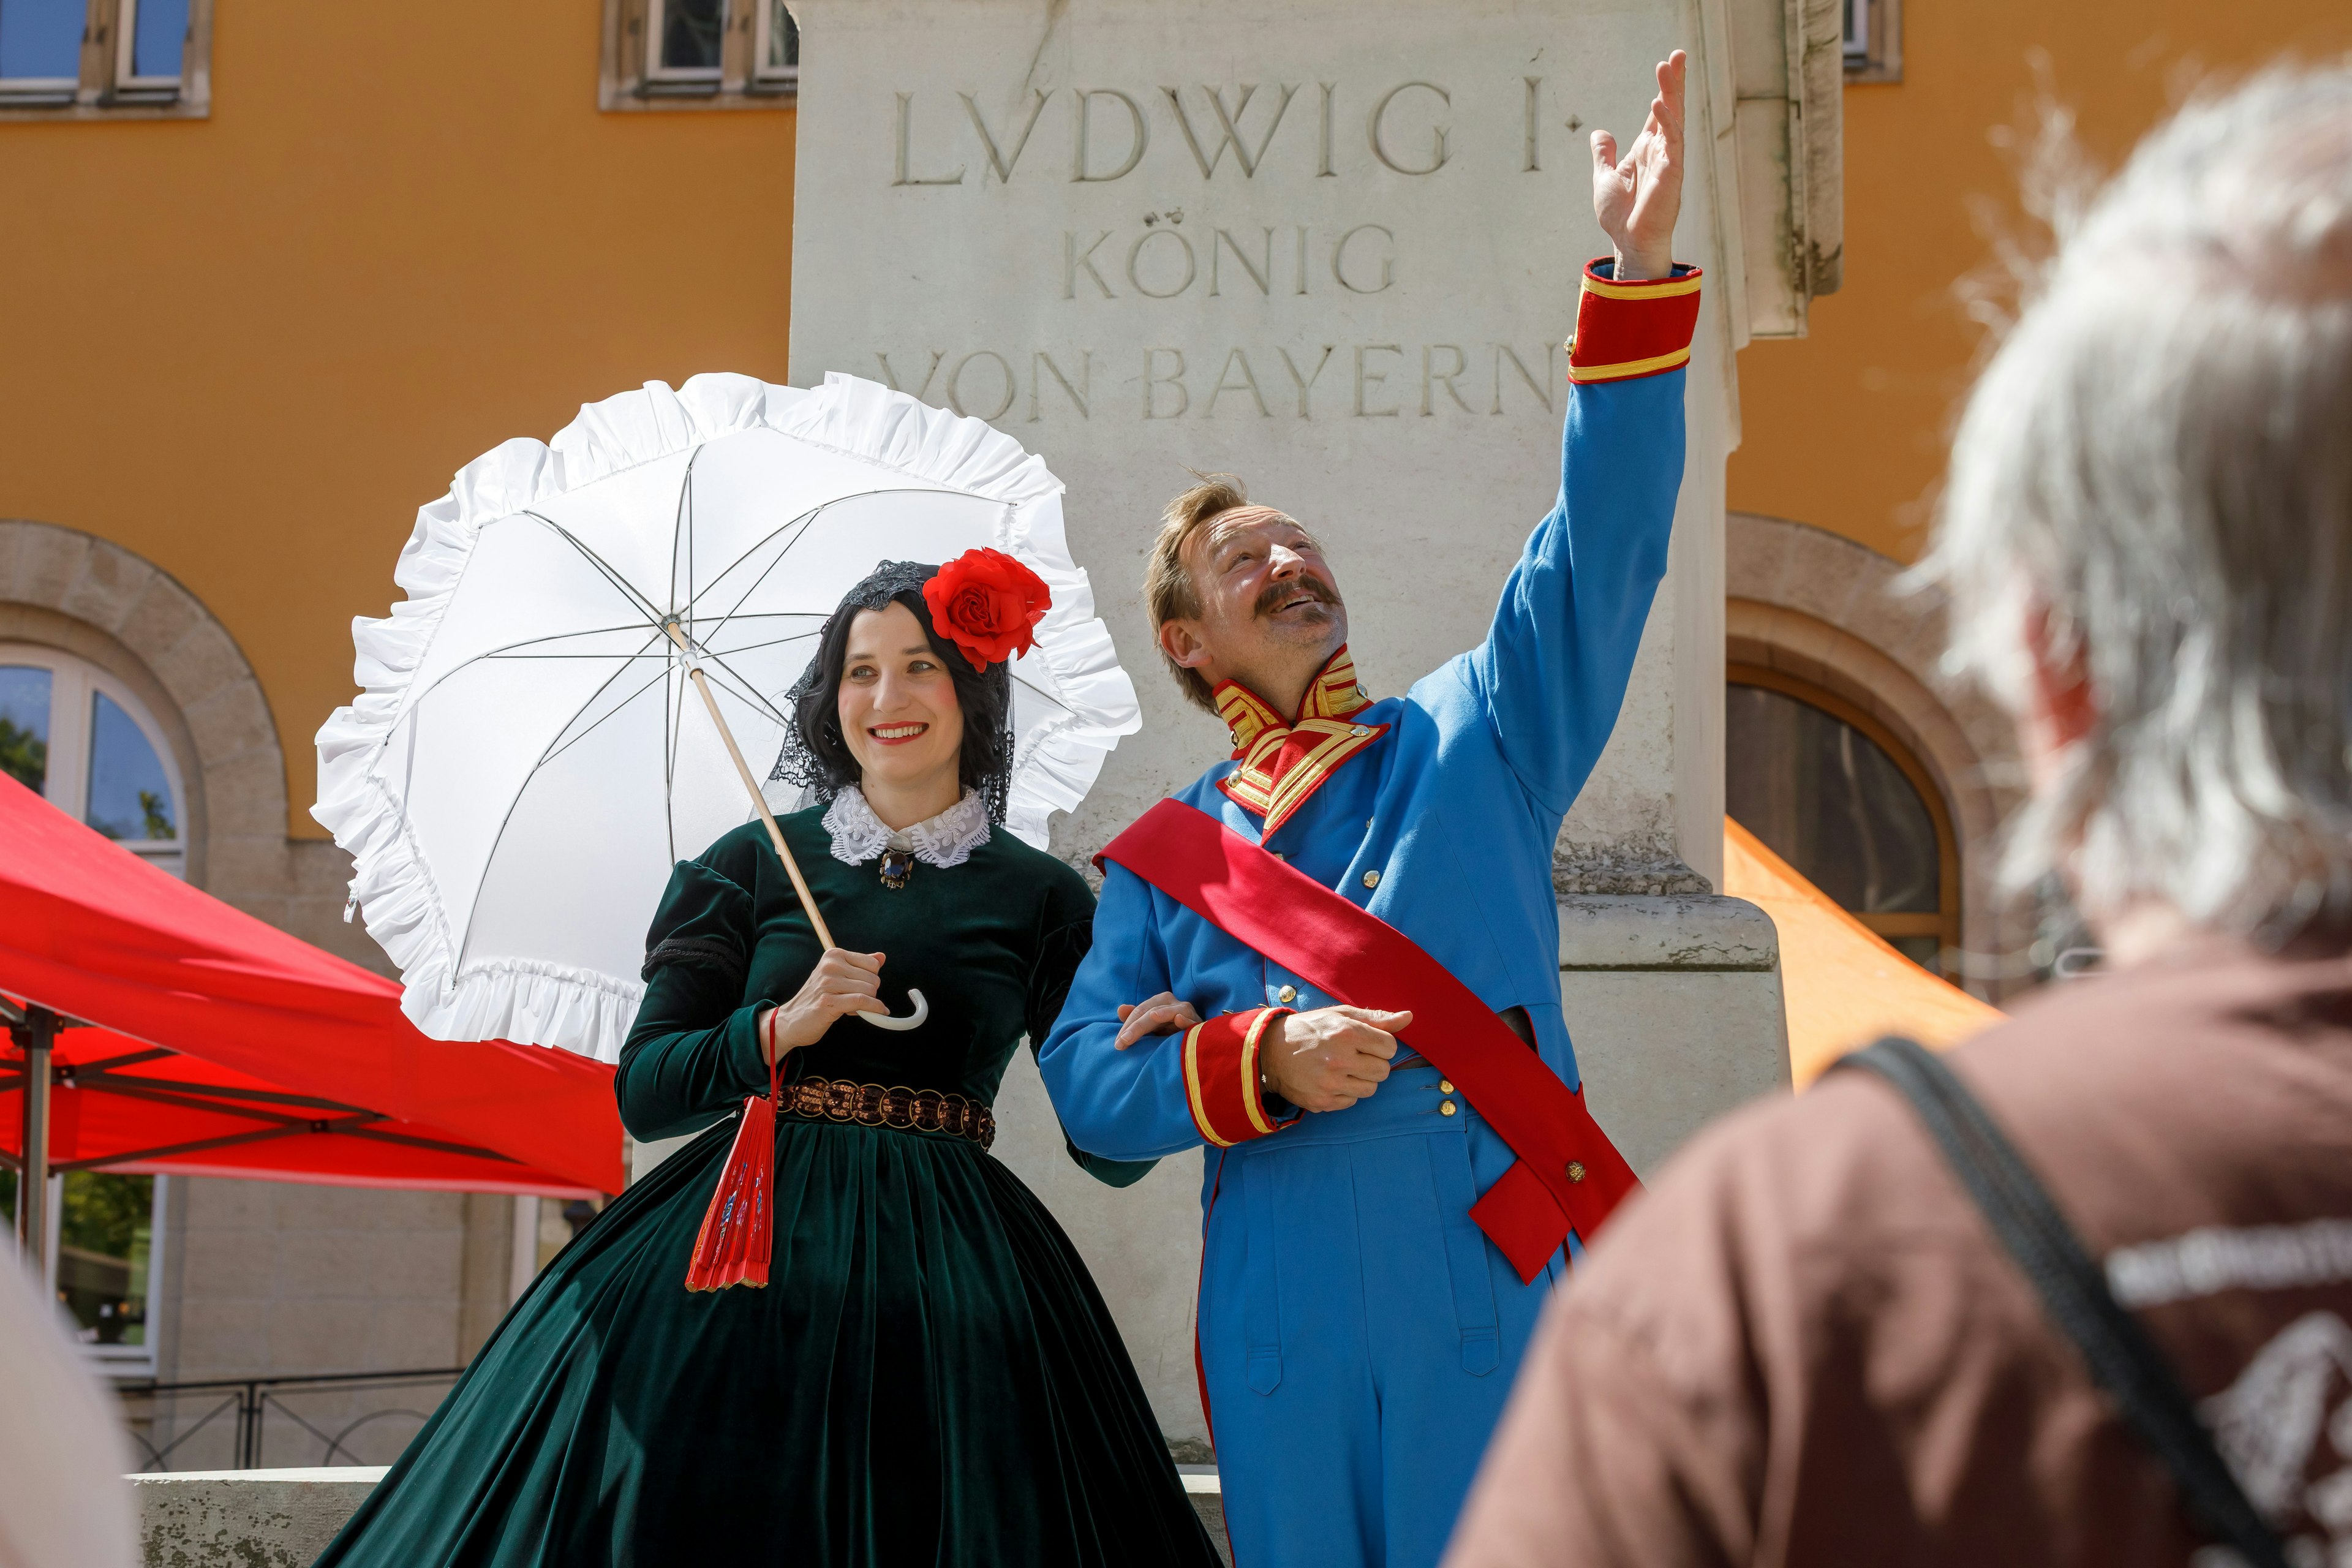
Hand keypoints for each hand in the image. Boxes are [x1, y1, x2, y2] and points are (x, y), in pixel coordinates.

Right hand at [759, 947, 887, 1061]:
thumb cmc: (818, 998)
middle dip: (869, 993)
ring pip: (870, 991)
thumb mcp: (838, 976)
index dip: (870, 979)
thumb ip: (860, 966)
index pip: (872, 964)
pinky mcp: (828, 1002)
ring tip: (850, 1007)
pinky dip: (874, 1009)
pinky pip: (863, 1002)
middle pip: (873, 978)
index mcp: (833, 955)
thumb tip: (882, 957)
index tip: (859, 988)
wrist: (791, 1020)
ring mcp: (828, 983)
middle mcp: (830, 965)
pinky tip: (877, 1013)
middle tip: (853, 1000)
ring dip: (867, 1004)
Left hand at [1115, 992, 1203, 1048]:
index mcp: (1160, 1002)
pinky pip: (1191, 1021)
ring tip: (1152, 1017)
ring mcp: (1187, 1012)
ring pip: (1171, 1012)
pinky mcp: (1198, 1023)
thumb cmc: (1171, 1032)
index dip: (1127, 1026)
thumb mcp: (1152, 1027)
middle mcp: (1173, 1004)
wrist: (1197, 1042)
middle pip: (1151, 1012)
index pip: (1140, 1011)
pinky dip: (1185, 1020)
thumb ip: (1136, 1020)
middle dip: (1137, 1027)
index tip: (1118, 1044)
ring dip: (1162, 1014)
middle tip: (1123, 1042)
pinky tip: (1178, 1019)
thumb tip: (1120, 1009)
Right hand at [1259, 1006, 1412, 1113]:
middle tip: (1355, 1056)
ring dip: (1361, 1080)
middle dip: (1373, 1063)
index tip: (1367, 1043)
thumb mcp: (1341, 1015)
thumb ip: (1376, 1018)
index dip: (1381, 1045)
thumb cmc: (1310, 1029)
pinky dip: (1345, 1093)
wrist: (1270, 1051)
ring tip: (1343, 1069)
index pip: (1390, 1047)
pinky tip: (1331, 1080)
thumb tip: (1408, 1017)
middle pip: (1383, 1071)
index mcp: (1347, 1033)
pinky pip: (1351, 1102)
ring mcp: (1330, 1084)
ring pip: (1370, 1089)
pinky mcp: (1322, 1102)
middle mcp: (1340, 1059)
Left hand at [1591, 50, 1686, 281]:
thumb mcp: (1604, 177)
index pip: (1659, 112)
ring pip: (1674, 121)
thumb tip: (1600, 133)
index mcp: (1646, 149)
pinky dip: (1668, 124)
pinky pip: (1673, 145)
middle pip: (1671, 109)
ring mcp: (1668, 162)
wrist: (1627, 243)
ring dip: (1671, 94)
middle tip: (1678, 54)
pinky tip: (1659, 105)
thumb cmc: (1620, 216)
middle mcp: (1661, 151)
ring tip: (1668, 68)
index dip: (1665, 88)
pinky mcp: (1671, 176)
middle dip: (1674, 82)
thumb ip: (1604, 155)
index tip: (1668, 64)